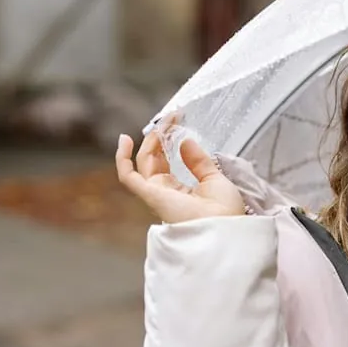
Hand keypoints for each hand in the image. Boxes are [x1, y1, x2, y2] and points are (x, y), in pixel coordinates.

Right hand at [115, 121, 246, 223]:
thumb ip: (199, 162)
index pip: (166, 163)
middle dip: (160, 137)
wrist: (225, 229)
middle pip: (153, 160)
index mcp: (180, 192)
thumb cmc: (225, 213)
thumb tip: (185, 141)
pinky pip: (127, 177)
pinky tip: (125, 139)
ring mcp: (156, 194)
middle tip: (171, 117)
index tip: (177, 122)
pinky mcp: (151, 195)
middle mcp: (165, 193)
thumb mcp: (215, 179)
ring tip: (161, 122)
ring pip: (143, 163)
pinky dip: (122, 158)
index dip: (168, 142)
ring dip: (150, 140)